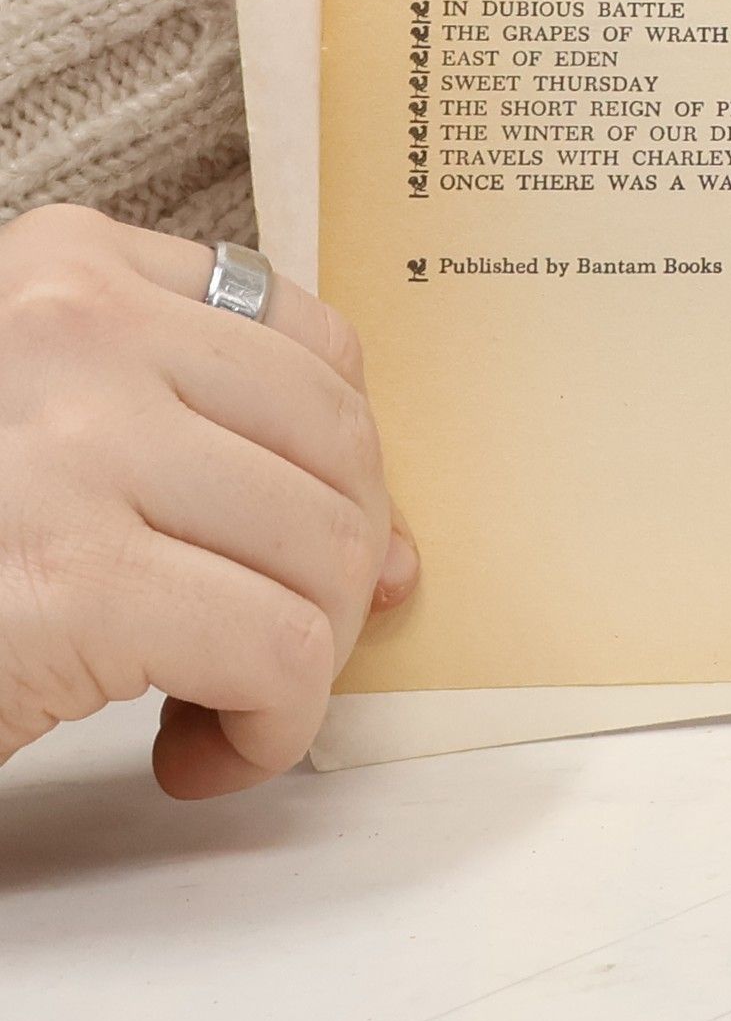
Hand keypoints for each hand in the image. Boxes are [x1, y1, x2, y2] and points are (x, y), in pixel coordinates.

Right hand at [0, 205, 417, 796]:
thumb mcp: (49, 431)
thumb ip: (191, 434)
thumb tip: (391, 547)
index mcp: (63, 266)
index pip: (313, 344)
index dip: (348, 464)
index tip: (332, 541)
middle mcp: (70, 329)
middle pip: (334, 447)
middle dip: (338, 570)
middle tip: (278, 647)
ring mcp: (69, 446)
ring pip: (324, 549)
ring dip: (302, 662)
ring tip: (223, 708)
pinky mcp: (69, 584)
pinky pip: (275, 649)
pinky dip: (271, 727)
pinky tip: (199, 754)